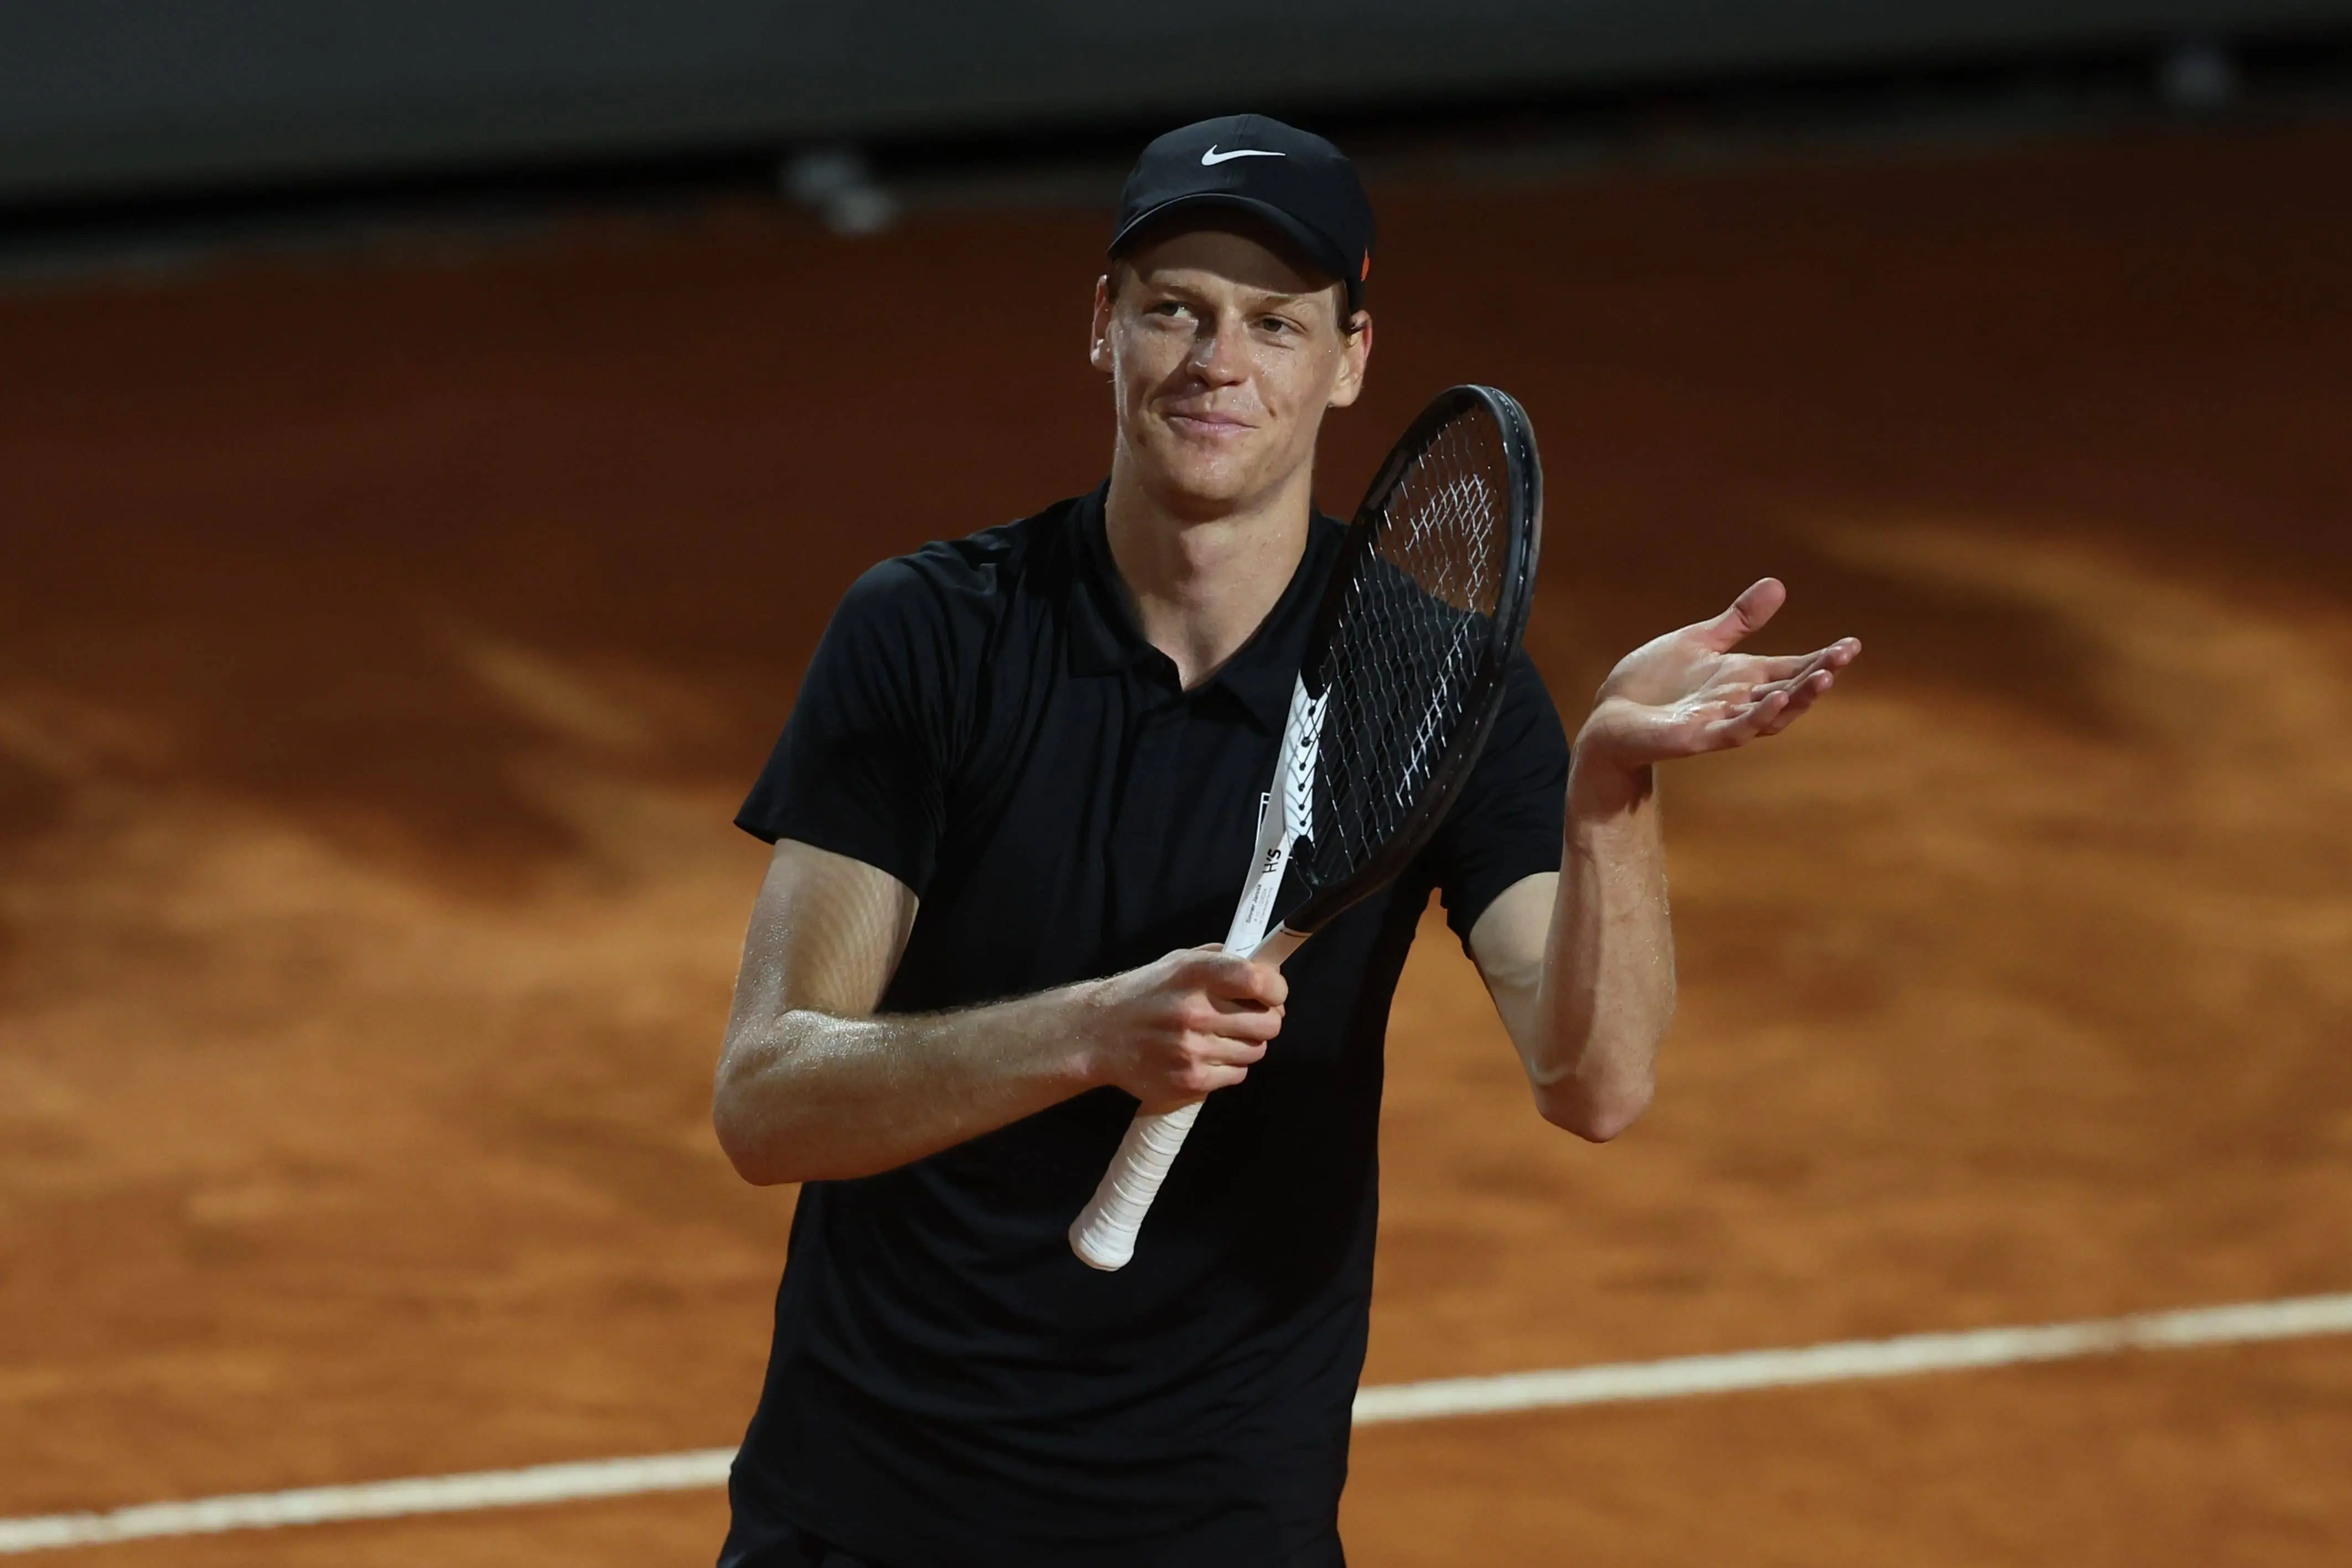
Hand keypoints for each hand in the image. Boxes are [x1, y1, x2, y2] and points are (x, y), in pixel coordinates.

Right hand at [1082, 946, 1287, 1112]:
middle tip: (1251, 1017)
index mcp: (1193, 974)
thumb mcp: (1177, 961)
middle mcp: (1194, 1012)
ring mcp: (1192, 1051)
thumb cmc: (1145, 994)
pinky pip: (1237, 1075)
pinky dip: (1230, 1066)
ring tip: (1223, 1036)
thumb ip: (1222, 960)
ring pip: (1256, 1051)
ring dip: (1248, 1044)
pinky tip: (1209, 1055)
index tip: (1272, 992)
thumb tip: (1267, 968)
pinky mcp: (1189, 1081)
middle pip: (1268, 1023)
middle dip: (1267, 1019)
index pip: (1259, 980)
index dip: (1276, 988)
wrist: (1099, 1034)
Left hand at [1576, 578, 1858, 783]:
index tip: (1852, 644)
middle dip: (1817, 675)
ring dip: (1797, 698)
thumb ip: (1739, 621)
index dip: (1821, 658)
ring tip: (1823, 677)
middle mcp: (1739, 702)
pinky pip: (1734, 730)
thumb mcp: (1699, 641)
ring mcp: (1720, 722)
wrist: (1610, 717)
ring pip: (1770, 714)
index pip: (1791, 667)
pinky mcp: (1697, 738)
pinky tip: (1777, 697)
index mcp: (1743, 678)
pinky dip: (1757, 716)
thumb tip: (1778, 584)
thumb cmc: (1652, 682)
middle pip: (1789, 690)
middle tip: (1843, 658)